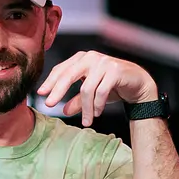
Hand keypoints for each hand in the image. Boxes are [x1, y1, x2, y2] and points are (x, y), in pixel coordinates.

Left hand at [37, 50, 157, 126]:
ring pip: (86, 88)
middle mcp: (91, 57)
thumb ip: (77, 101)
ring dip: (85, 108)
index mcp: (82, 59)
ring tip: (86, 121)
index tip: (41, 94)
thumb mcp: (92, 94)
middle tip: (49, 105)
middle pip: (68, 75)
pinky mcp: (115, 70)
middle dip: (57, 91)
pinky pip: (100, 91)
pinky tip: (96, 113)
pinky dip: (97, 105)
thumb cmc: (113, 86)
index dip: (50, 82)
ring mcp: (103, 62)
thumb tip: (63, 111)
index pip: (61, 69)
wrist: (138, 83)